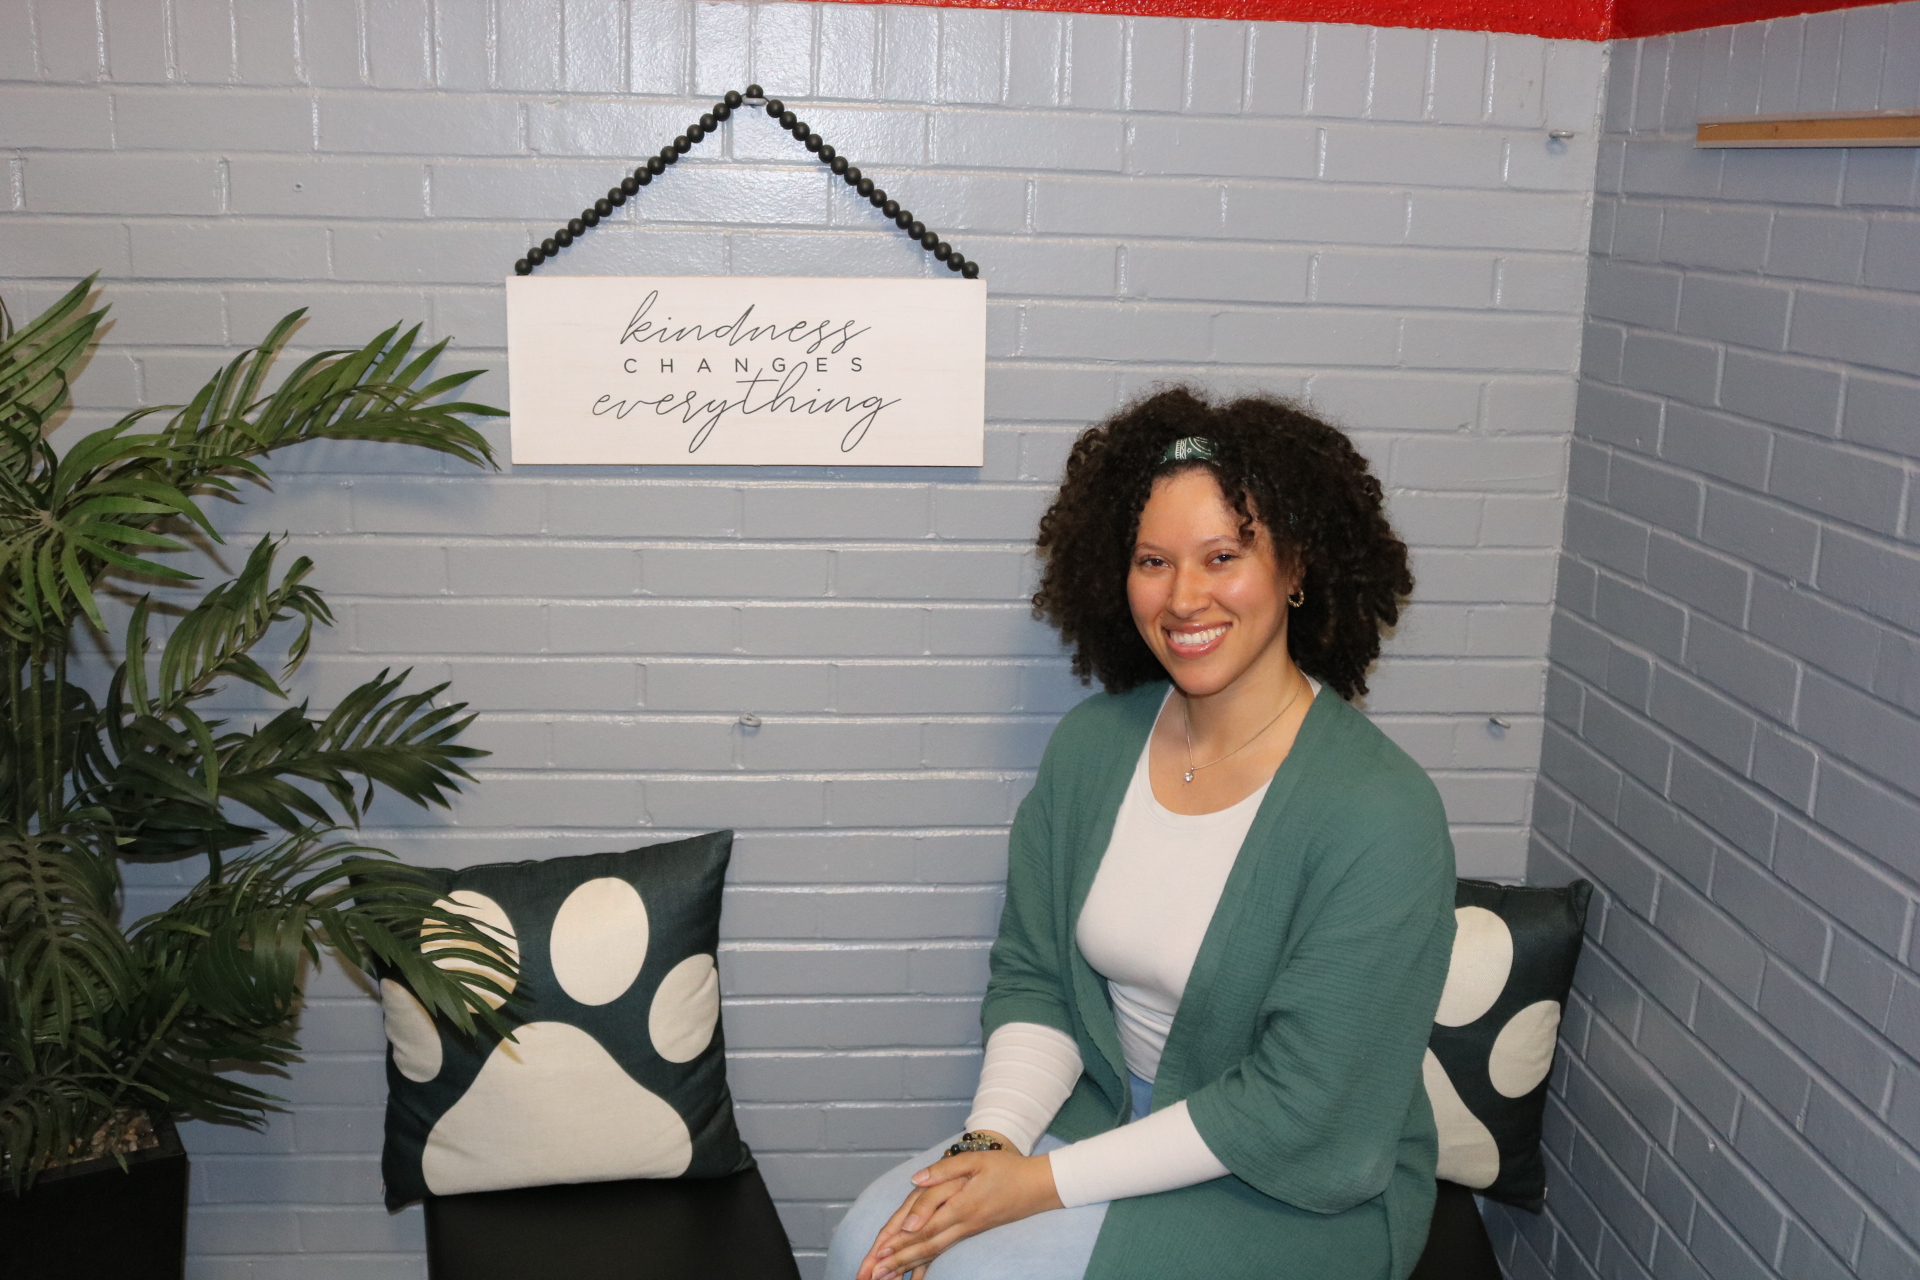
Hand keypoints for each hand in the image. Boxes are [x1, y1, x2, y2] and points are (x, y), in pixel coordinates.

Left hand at [855, 1132, 1063, 1279]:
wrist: (1037, 1187)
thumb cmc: (1007, 1170)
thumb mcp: (976, 1160)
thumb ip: (944, 1170)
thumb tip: (916, 1179)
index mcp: (962, 1206)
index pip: (926, 1227)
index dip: (902, 1240)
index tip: (881, 1252)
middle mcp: (963, 1224)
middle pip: (926, 1246)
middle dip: (899, 1262)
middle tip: (874, 1274)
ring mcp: (967, 1231)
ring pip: (934, 1252)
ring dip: (908, 1266)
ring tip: (886, 1277)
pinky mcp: (970, 1233)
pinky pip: (943, 1251)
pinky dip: (926, 1263)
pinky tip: (915, 1273)